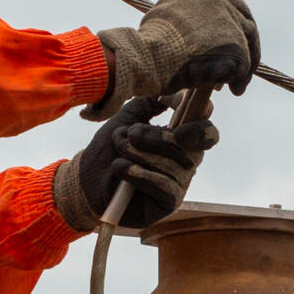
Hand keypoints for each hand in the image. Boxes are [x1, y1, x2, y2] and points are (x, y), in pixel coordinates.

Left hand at [53, 96, 218, 230]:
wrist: (87, 180)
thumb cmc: (109, 149)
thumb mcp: (127, 118)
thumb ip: (149, 102)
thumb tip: (173, 91)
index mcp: (180, 140)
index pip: (206, 129)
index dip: (199, 117)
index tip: (176, 106)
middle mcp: (185, 161)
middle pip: (194, 146)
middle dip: (158, 137)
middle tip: (132, 134)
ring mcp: (180, 183)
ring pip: (175, 165)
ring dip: (140, 155)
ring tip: (119, 152)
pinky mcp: (169, 203)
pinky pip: (166, 187)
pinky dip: (141, 175)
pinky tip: (120, 168)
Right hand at [86, 0, 258, 119]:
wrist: (146, 57)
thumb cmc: (148, 40)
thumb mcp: (163, 11)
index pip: (231, 2)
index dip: (235, 20)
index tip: (241, 32)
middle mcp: (219, 1)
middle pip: (245, 24)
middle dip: (245, 46)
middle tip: (242, 66)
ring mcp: (229, 23)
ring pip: (247, 46)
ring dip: (244, 65)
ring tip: (235, 83)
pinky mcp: (235, 48)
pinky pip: (245, 65)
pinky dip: (240, 78)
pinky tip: (234, 89)